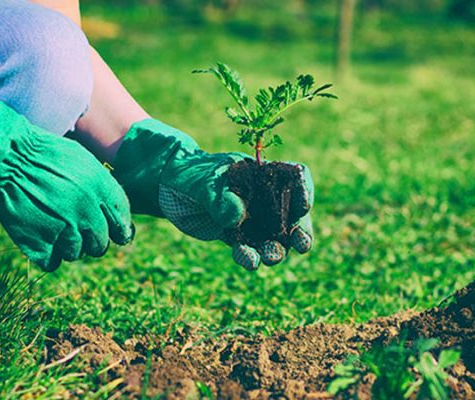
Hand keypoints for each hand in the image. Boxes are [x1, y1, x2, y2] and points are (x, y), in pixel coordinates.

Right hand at [0, 85, 132, 269]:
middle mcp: (88, 212)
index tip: (113, 233)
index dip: (118, 229)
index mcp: (101, 189)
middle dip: (90, 241)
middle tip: (75, 231)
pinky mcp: (39, 244)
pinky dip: (46, 255)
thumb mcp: (81, 159)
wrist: (7, 157)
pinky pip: (52, 263)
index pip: (122, 221)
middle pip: (100, 244)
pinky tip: (39, 239)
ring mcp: (64, 230)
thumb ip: (99, 185)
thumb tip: (110, 210)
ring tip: (51, 228)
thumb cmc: (43, 154)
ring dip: (66, 246)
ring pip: (76, 254)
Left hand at [161, 153, 313, 269]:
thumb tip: (237, 215)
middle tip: (302, 244)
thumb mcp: (202, 182)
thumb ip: (219, 197)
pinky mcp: (238, 236)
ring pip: (275, 237)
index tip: (303, 205)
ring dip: (277, 248)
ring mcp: (254, 218)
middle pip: (294, 213)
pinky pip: (250, 249)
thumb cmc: (190, 174)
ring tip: (272, 257)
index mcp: (264, 173)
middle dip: (301, 230)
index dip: (305, 190)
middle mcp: (265, 197)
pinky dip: (250, 256)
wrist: (169, 187)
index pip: (295, 177)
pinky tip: (248, 261)